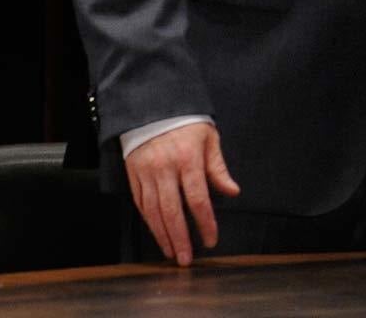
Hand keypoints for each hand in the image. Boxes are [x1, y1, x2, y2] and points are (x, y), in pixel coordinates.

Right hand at [123, 122, 240, 265]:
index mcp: (188, 160)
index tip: (211, 239)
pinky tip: (157, 233)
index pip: (198, 199)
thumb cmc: (186, 123)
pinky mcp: (133, 175)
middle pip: (172, 211)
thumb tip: (232, 192)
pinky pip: (140, 204)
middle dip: (180, 238)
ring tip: (172, 253)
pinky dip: (148, 221)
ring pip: (152, 211)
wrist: (152, 106)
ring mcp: (146, 173)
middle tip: (187, 259)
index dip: (205, 222)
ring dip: (162, 235)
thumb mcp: (209, 139)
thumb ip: (218, 168)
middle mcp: (165, 169)